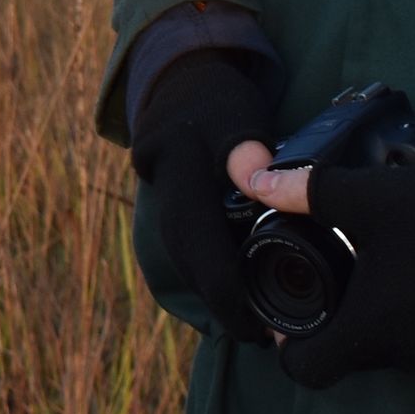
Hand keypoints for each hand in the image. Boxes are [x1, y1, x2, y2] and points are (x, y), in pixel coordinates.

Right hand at [132, 52, 274, 345]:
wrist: (182, 78)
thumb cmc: (220, 98)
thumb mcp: (239, 112)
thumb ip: (246, 144)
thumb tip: (253, 176)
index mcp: (177, 161)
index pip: (199, 242)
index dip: (227, 291)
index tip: (256, 325)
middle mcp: (160, 181)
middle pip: (188, 258)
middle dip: (221, 301)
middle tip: (257, 335)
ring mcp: (157, 191)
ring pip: (182, 254)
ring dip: (211, 289)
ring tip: (246, 319)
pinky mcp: (164, 199)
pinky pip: (182, 242)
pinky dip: (204, 267)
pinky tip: (228, 288)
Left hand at [226, 152, 414, 386]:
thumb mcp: (368, 198)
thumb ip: (306, 192)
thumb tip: (252, 178)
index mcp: (373, 328)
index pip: (309, 369)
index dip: (291, 346)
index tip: (291, 318)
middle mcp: (411, 357)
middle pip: (355, 354)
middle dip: (344, 319)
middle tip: (345, 274)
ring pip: (401, 348)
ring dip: (391, 318)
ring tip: (393, 270)